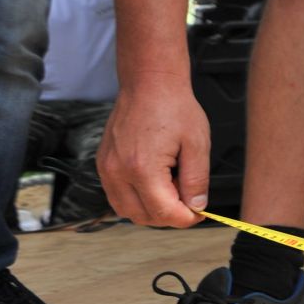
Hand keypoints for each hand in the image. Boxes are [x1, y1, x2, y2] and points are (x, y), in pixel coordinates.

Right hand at [97, 79, 211, 226]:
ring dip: (151, 211)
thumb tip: (196, 207)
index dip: (186, 219)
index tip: (201, 214)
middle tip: (190, 202)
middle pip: (142, 217)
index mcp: (142, 168)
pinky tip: (157, 183)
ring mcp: (106, 169)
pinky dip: (137, 199)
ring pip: (126, 210)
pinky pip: (117, 195)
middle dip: (169, 217)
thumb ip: (197, 180)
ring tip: (173, 189)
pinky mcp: (103, 164)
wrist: (149, 83)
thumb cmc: (173, 107)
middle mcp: (117, 172)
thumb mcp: (197, 144)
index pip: (163, 212)